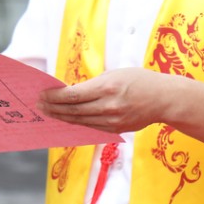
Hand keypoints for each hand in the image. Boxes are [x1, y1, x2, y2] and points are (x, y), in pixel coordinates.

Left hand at [36, 67, 175, 133]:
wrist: (164, 99)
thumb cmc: (140, 80)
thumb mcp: (116, 74)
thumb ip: (94, 84)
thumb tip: (72, 92)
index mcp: (107, 88)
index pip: (73, 95)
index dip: (55, 97)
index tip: (42, 94)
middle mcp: (108, 106)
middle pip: (73, 110)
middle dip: (53, 108)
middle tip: (39, 106)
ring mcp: (112, 121)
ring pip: (80, 121)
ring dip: (61, 117)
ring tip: (48, 113)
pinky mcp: (116, 130)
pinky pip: (91, 127)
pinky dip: (76, 123)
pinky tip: (66, 120)